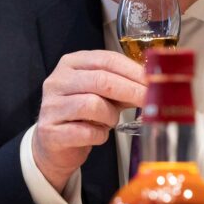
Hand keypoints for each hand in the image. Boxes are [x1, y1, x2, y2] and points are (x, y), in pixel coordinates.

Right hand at [32, 50, 145, 191]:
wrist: (54, 144)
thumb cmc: (81, 115)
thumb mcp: (102, 94)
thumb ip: (123, 86)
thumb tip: (151, 86)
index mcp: (71, 64)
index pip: (106, 59)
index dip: (133, 71)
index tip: (152, 82)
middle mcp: (58, 81)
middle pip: (101, 80)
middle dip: (131, 91)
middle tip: (148, 101)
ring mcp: (51, 105)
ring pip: (93, 105)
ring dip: (110, 116)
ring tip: (110, 121)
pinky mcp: (51, 130)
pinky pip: (86, 131)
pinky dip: (99, 135)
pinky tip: (98, 134)